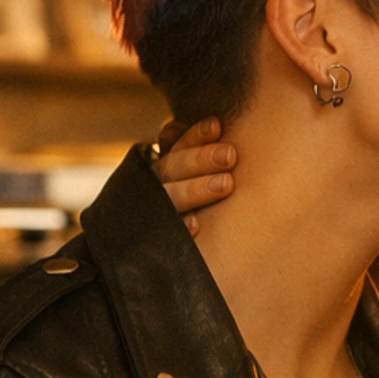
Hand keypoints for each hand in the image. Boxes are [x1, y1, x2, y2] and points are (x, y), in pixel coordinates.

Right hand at [152, 117, 235, 232]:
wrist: (147, 252)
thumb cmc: (195, 201)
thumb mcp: (193, 177)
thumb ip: (199, 156)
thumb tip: (217, 125)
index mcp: (165, 168)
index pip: (176, 145)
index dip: (195, 136)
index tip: (217, 126)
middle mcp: (153, 188)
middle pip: (172, 168)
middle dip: (201, 159)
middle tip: (230, 155)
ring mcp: (150, 213)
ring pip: (168, 196)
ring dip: (195, 189)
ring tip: (226, 184)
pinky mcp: (152, 237)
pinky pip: (162, 231)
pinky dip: (179, 227)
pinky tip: (196, 226)